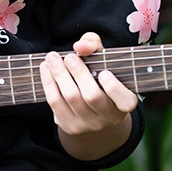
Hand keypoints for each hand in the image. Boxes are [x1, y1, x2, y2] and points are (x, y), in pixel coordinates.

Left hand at [39, 32, 137, 160]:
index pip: (126, 101)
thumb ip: (93, 44)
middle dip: (78, 73)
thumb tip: (80, 47)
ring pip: (71, 98)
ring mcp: (89, 125)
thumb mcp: (102, 56)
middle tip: (69, 57)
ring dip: (59, 74)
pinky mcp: (70, 126)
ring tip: (52, 58)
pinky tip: (45, 68)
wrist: (89, 103)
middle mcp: (109, 117)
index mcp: (124, 102)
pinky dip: (48, 82)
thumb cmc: (99, 72)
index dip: (114, 88)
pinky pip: (56, 103)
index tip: (103, 72)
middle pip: (92, 96)